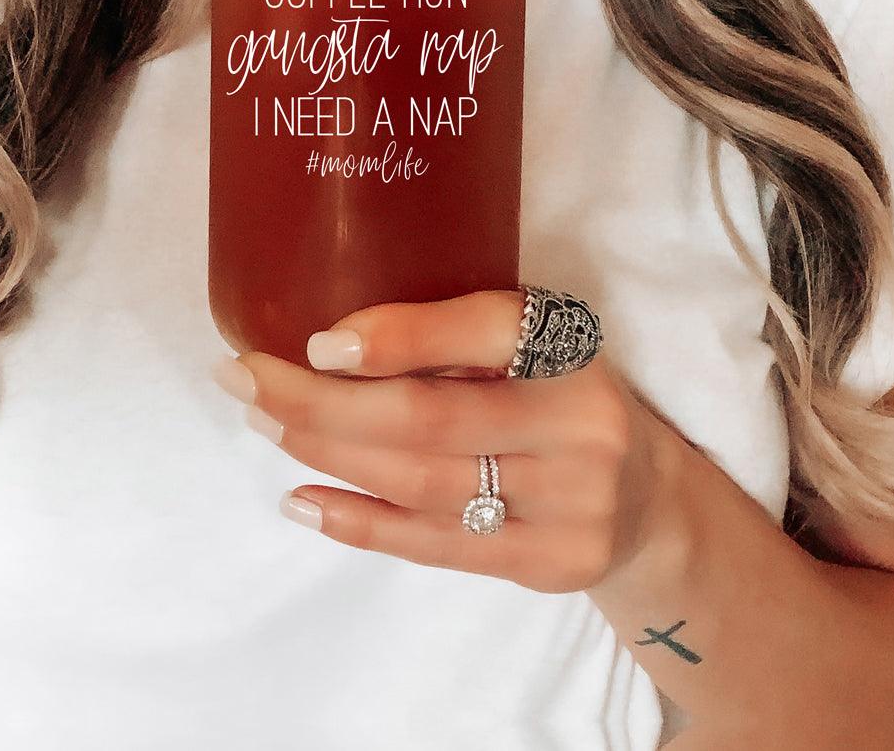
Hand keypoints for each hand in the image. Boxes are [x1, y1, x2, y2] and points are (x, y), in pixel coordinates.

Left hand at [210, 288, 669, 593]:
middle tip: (245, 380)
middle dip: (322, 402)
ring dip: (327, 455)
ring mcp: (570, 502)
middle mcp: (579, 422)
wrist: (648, 496)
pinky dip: (360, 524)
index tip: (316, 343)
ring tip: (264, 425)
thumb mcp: (530, 341)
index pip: (484, 331)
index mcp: (571, 344)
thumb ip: (454, 336)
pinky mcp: (550, 563)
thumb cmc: (559, 394)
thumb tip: (328, 345)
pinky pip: (436, 546)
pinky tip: (302, 501)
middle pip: (430, 418)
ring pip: (422, 483)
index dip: (398, 338)